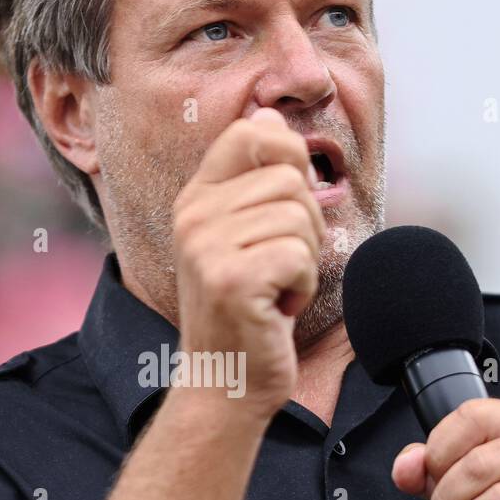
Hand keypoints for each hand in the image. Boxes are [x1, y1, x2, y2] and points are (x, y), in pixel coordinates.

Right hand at [173, 106, 325, 424]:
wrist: (224, 384)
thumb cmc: (246, 313)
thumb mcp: (244, 237)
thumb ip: (255, 180)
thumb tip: (269, 114)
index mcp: (195, 199)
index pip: (252, 133)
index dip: (289, 158)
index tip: (288, 205)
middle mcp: (193, 216)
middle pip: (290, 178)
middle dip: (307, 226)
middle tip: (281, 267)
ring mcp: (207, 248)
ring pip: (300, 217)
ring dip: (305, 260)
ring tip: (276, 289)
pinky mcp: (231, 281)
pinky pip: (300, 255)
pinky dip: (304, 287)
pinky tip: (278, 309)